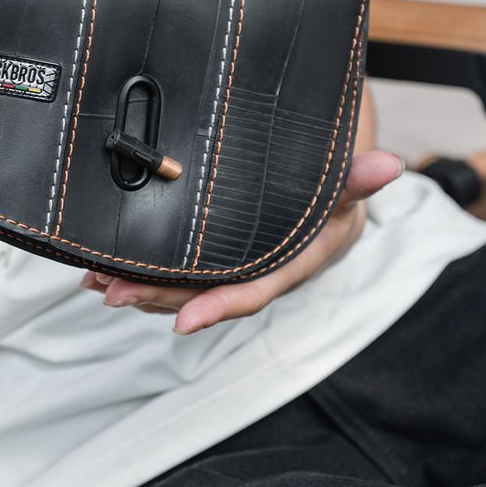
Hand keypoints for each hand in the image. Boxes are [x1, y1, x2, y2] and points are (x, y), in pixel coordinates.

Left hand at [80, 150, 404, 333]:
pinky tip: (107, 269)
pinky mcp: (214, 264)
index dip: (219, 306)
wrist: (329, 199)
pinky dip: (143, 274)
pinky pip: (178, 276)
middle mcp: (260, 275)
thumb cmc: (335, 191)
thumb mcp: (347, 184)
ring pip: (184, 289)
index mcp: (293, 265)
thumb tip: (390, 164)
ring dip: (139, 288)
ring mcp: (234, 272)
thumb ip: (358, 179)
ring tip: (95, 281)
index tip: (182, 322)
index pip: (254, 291)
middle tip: (109, 290)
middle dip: (156, 294)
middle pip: (205, 295)